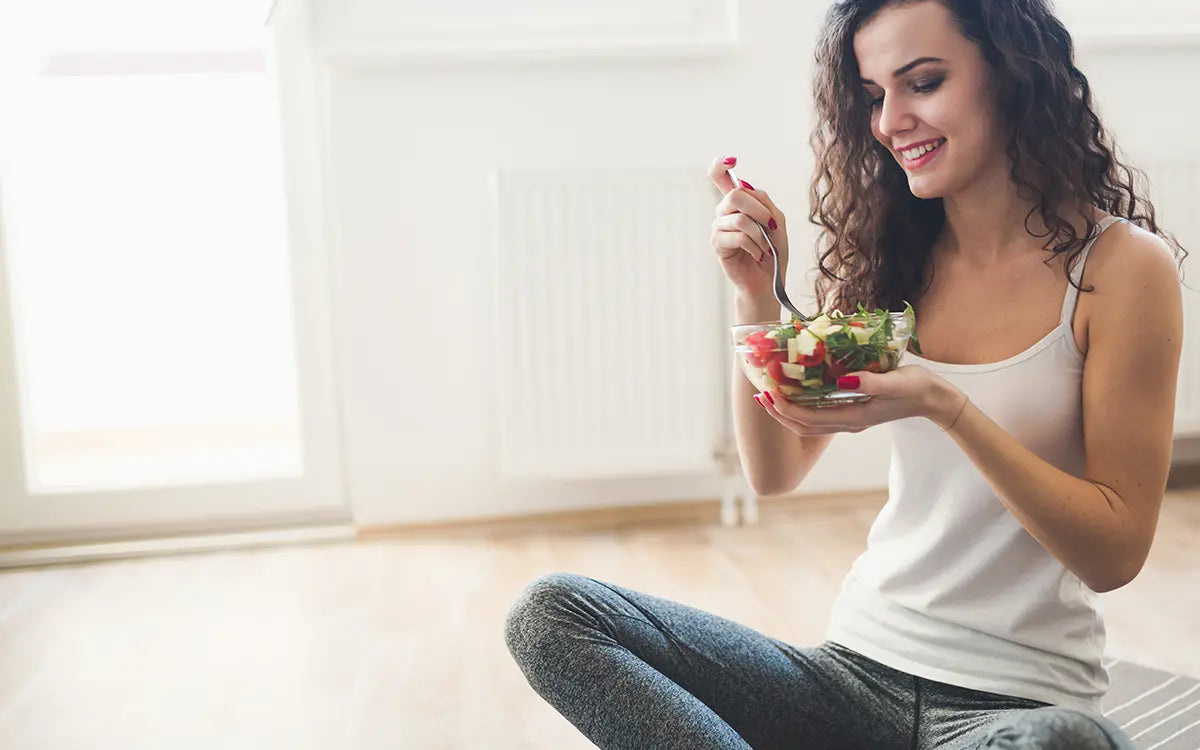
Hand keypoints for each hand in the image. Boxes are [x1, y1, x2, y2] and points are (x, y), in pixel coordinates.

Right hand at [707, 156, 787, 300]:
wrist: (769, 281)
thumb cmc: (773, 251)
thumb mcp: (777, 222)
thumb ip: (764, 202)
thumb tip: (744, 186)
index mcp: (737, 203)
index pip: (719, 177)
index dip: (720, 165)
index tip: (730, 159)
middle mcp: (724, 212)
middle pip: (735, 195)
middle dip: (759, 210)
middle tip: (771, 227)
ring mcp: (718, 227)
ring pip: (740, 219)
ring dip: (760, 234)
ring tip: (765, 248)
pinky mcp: (717, 244)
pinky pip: (738, 236)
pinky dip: (754, 246)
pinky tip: (757, 255)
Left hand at [753, 365, 967, 434]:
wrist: (936, 399)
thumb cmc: (917, 387)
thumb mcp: (896, 382)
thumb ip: (871, 382)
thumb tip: (844, 380)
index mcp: (853, 417)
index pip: (808, 420)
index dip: (785, 409)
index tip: (768, 393)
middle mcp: (847, 421)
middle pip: (802, 426)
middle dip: (778, 413)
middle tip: (760, 394)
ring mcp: (850, 418)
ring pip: (809, 423)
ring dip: (787, 411)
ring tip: (769, 395)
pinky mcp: (854, 410)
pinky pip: (820, 413)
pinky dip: (802, 405)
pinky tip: (796, 391)